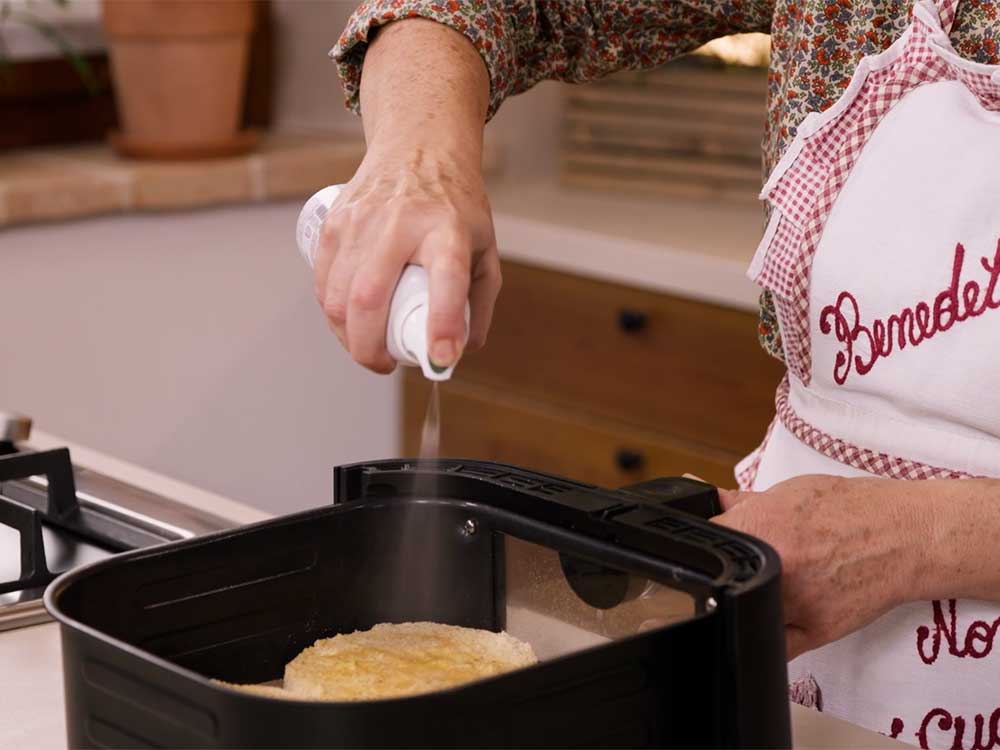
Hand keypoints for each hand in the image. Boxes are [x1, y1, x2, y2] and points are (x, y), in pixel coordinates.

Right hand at [314, 18, 496, 373]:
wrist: (419, 146)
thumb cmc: (454, 205)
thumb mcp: (484, 246)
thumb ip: (479, 299)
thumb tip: (463, 348)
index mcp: (448, 229)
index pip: (446, 278)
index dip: (442, 323)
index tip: (442, 358)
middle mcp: (402, 221)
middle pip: (371, 297)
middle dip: (370, 347)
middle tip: (383, 364)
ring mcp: (361, 219)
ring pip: (337, 295)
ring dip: (346, 335)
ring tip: (365, 345)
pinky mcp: (335, 220)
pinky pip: (321, 280)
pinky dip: (330, 311)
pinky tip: (345, 319)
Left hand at [713, 475, 928, 658]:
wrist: (904, 535)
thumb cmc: (848, 510)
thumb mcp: (785, 493)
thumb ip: (736, 502)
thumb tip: (696, 496)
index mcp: (762, 528)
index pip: (704, 544)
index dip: (696, 548)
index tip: (699, 552)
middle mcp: (778, 568)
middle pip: (719, 581)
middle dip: (718, 575)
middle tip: (730, 570)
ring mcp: (796, 603)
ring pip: (742, 614)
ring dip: (738, 605)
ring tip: (752, 590)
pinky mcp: (815, 632)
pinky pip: (772, 647)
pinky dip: (761, 635)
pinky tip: (760, 621)